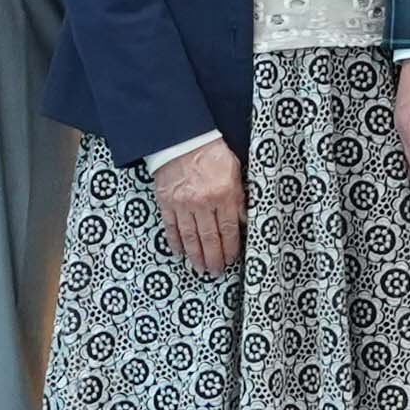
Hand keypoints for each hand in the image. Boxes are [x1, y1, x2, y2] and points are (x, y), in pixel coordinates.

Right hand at [152, 142, 245, 274]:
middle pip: (210, 238)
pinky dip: (175, 241)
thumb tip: (243, 220)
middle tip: (215, 271)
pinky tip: (179, 251)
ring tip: (200, 267)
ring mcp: (183, 204)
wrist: (182, 138)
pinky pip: (171, 227)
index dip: (230, 247)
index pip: (229, 229)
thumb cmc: (211, 152)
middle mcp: (203, 202)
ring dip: (195, 255)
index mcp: (223, 194)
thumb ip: (239, 197)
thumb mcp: (234, 170)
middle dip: (213, 258)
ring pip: (190, 237)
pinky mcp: (167, 202)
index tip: (230, 259)